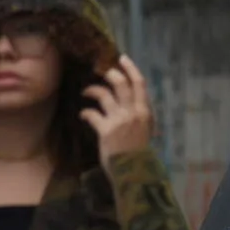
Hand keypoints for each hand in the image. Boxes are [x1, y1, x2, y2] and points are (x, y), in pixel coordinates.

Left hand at [82, 55, 153, 169]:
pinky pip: (92, 114)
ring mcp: (119, 120)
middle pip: (120, 84)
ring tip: (86, 92)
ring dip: (92, 90)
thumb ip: (141, 117)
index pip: (139, 84)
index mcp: (145, 112)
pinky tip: (83, 115)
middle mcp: (133, 112)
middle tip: (101, 72)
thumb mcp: (146, 131)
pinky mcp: (106, 130)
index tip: (121, 58)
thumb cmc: (140, 152)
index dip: (130, 69)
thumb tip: (136, 106)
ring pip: (104, 95)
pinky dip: (85, 113)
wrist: (134, 171)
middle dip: (109, 74)